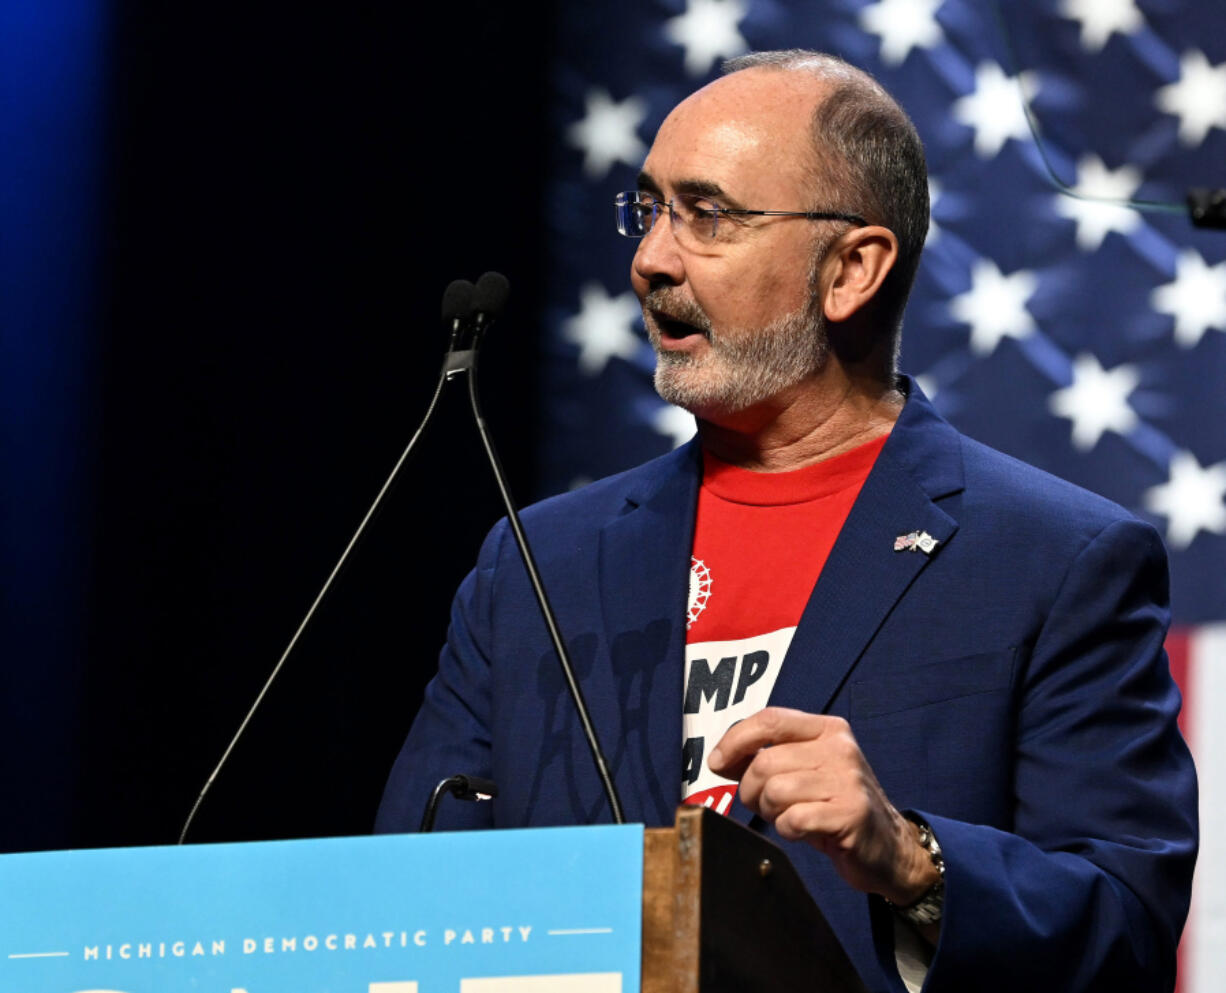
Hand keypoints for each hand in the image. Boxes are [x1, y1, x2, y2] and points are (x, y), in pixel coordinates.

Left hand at [708, 706, 938, 904]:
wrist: (889, 848)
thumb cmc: (836, 807)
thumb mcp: (806, 771)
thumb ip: (768, 757)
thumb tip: (719, 759)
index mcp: (827, 730)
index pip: (770, 719)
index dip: (735, 740)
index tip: (717, 762)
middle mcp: (840, 749)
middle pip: (765, 762)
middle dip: (751, 790)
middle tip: (766, 805)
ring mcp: (848, 780)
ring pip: (775, 791)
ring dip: (770, 812)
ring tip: (789, 817)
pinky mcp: (850, 814)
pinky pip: (793, 819)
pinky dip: (788, 830)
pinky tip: (804, 831)